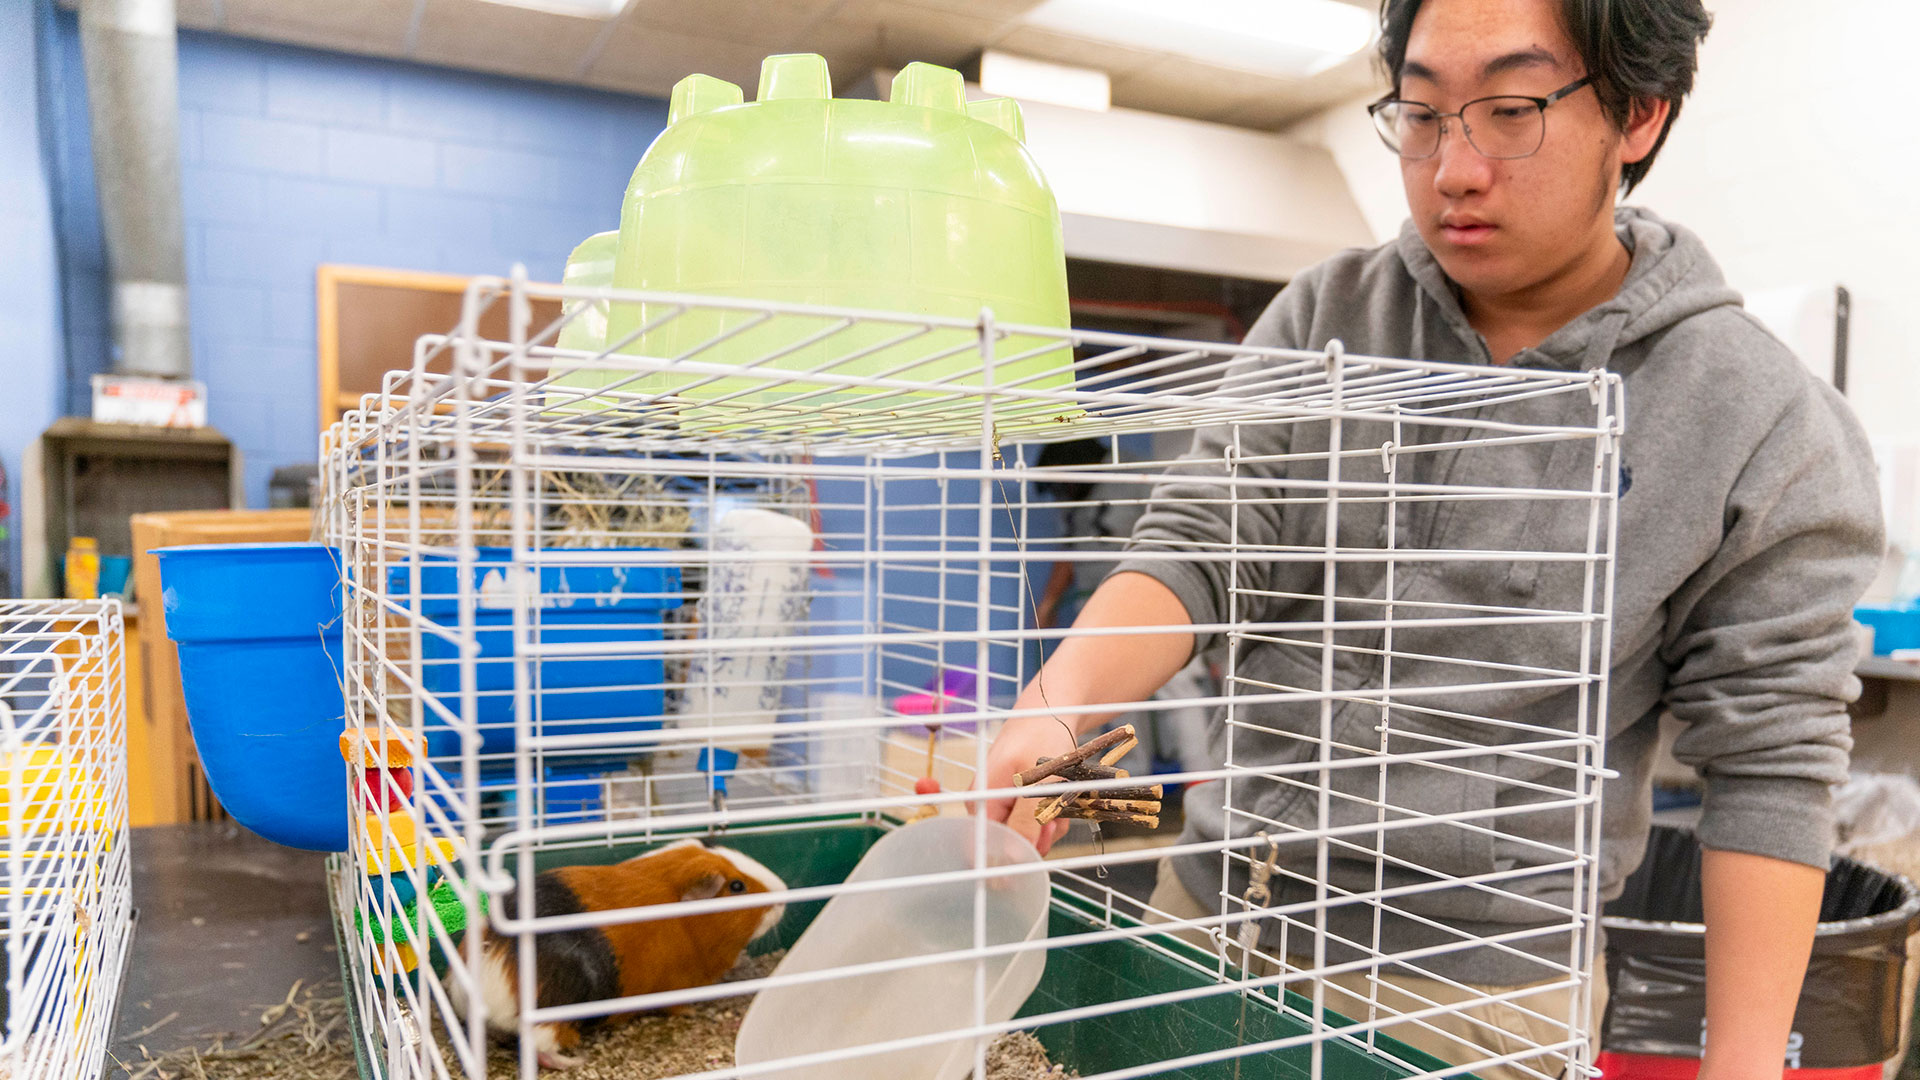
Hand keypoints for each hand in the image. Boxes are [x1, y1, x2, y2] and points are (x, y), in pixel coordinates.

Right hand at [981, 715, 1079, 854]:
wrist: (1050, 713)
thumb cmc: (1042, 738)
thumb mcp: (1038, 781)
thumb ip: (1026, 822)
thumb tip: (1012, 859)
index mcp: (980, 803)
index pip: (986, 849)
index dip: (1012, 858)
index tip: (1041, 841)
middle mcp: (985, 808)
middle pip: (1010, 846)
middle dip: (1039, 836)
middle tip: (1056, 814)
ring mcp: (1001, 805)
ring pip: (1028, 836)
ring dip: (1050, 824)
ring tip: (1059, 796)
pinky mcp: (1017, 803)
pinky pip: (1035, 824)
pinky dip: (1052, 815)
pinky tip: (1058, 795)